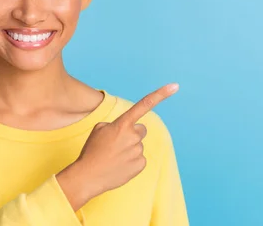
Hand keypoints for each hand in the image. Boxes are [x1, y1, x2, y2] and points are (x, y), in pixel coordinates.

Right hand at [57, 83, 179, 208]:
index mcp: (123, 124)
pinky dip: (131, 161)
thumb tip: (128, 131)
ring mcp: (138, 151)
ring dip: (129, 149)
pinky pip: (139, 159)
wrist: (88, 176)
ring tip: (114, 156)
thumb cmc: (92, 150)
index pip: (144, 105)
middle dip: (132, 134)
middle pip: (140, 130)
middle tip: (116, 143)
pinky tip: (119, 165)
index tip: (175, 86)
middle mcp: (133, 136)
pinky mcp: (140, 165)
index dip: (161, 94)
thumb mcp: (99, 129)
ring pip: (138, 145)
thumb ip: (116, 124)